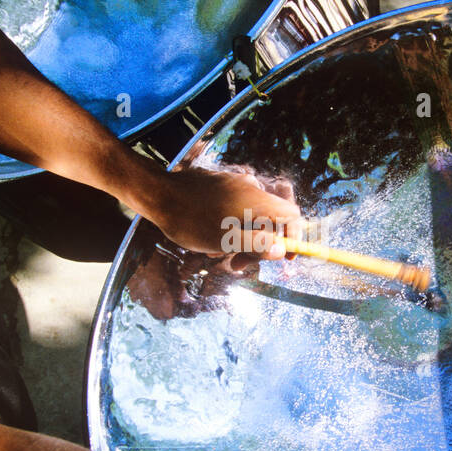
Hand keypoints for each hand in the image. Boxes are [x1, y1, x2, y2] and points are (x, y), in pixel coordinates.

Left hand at [148, 166, 301, 267]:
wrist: (158, 194)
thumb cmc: (190, 220)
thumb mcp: (225, 240)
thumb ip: (257, 244)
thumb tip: (282, 250)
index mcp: (256, 201)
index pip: (291, 215)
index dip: (294, 237)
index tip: (286, 257)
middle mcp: (250, 189)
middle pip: (271, 219)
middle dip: (260, 244)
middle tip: (240, 264)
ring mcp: (235, 186)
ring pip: (251, 217)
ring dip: (242, 239)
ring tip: (220, 255)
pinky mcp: (220, 187)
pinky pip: (236, 209)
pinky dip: (231, 227)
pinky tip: (211, 240)